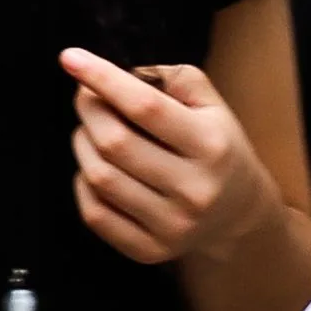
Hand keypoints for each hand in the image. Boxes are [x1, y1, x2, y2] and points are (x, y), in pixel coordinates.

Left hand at [60, 48, 282, 263]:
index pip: (146, 107)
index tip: (71, 59)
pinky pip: (94, 214)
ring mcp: (171, 226)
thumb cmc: (218, 150)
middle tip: (86, 98)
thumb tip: (119, 74)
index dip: (104, 79)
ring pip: (99, 177)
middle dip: (89, 111)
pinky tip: (96, 169)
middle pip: (115, 143)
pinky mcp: (150, 251)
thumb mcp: (213, 106)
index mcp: (211, 146)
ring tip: (91, 132)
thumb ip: (174, 79)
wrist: (238, 215)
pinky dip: (83, 185)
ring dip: (83, 145)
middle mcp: (194, 190)